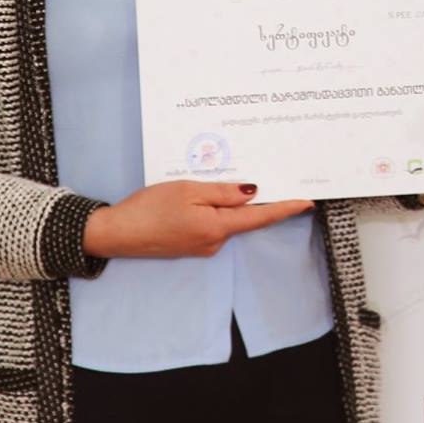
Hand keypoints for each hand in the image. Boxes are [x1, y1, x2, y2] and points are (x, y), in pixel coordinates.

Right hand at [83, 181, 314, 258]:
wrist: (116, 234)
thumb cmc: (149, 208)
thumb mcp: (188, 191)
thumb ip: (223, 193)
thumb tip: (253, 192)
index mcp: (217, 227)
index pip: (261, 216)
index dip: (286, 208)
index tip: (307, 201)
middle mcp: (215, 242)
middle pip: (246, 218)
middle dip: (259, 200)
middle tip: (272, 175)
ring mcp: (203, 247)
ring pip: (227, 220)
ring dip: (231, 204)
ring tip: (223, 180)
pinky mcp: (191, 246)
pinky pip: (212, 225)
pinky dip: (215, 211)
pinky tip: (203, 198)